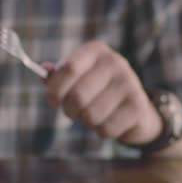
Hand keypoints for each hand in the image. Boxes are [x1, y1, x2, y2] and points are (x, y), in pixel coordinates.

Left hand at [46, 41, 161, 144]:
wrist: (135, 109)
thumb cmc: (97, 91)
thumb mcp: (77, 78)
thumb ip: (57, 75)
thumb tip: (43, 70)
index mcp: (95, 51)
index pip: (69, 68)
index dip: (55, 89)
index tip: (53, 101)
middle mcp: (115, 62)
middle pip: (77, 96)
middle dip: (69, 110)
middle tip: (73, 112)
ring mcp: (129, 83)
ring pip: (90, 115)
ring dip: (86, 121)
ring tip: (92, 115)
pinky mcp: (138, 106)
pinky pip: (105, 128)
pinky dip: (101, 131)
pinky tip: (108, 122)